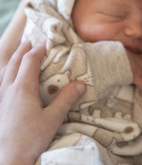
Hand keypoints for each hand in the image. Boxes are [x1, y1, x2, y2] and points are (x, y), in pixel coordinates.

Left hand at [0, 41, 85, 164]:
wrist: (7, 158)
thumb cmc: (29, 139)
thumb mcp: (53, 119)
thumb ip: (66, 99)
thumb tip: (81, 84)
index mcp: (22, 89)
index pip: (30, 62)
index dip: (38, 50)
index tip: (46, 42)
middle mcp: (8, 90)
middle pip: (14, 63)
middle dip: (22, 51)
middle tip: (29, 42)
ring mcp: (0, 99)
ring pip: (3, 72)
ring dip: (10, 59)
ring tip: (16, 53)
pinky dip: (2, 74)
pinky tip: (4, 78)